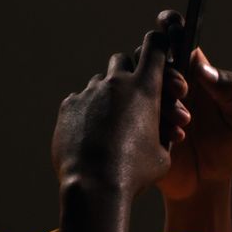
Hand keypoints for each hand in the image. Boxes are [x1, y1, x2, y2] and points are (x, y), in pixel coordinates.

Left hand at [51, 30, 189, 195]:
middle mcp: (116, 83)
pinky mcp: (68, 107)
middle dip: (130, 72)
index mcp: (146, 88)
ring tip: (114, 122)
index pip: (155, 46)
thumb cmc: (135, 172)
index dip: (160, 44)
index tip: (161, 48)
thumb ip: (161, 130)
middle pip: (123, 59)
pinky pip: (81, 101)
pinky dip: (89, 112)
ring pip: (100, 82)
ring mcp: (89, 93)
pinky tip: (93, 134)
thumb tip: (160, 126)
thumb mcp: (162, 153)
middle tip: (136, 93)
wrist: (95, 186)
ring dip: (109, 95)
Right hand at [151, 10, 231, 200]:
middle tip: (184, 91)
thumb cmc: (228, 148)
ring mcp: (149, 101)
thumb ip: (230, 92)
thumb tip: (204, 69)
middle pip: (151, 55)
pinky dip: (149, 120)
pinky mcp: (137, 122)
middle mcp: (169, 81)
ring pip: (137, 80)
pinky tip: (173, 140)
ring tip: (185, 124)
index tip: (171, 25)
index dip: (171, 23)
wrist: (206, 185)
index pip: (178, 36)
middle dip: (166, 69)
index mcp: (195, 72)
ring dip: (159, 97)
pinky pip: (128, 109)